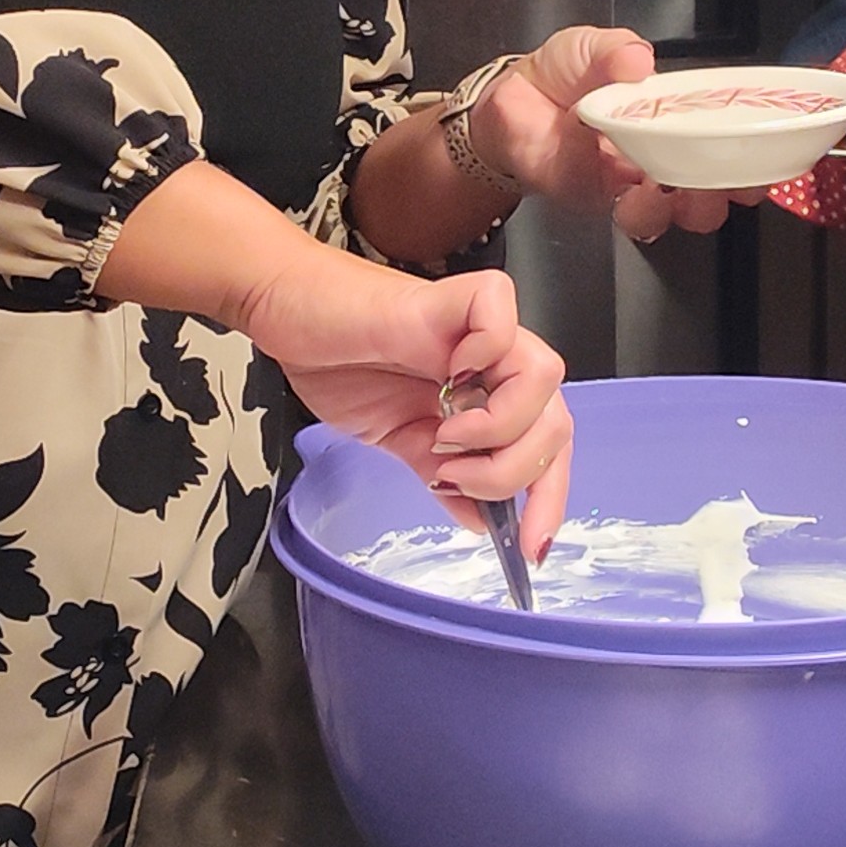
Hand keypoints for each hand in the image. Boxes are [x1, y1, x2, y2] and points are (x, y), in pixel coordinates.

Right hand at [235, 244, 571, 555]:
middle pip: (556, 422)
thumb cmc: (339, 362)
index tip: (529, 548)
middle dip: (512, 472)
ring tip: (445, 435)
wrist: (290, 316)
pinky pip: (501, 315)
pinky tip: (451, 371)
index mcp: (489, 395)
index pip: (546, 450)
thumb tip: (480, 521)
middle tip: (454, 477)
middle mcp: (494, 363)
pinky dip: (487, 349)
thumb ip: (441, 476)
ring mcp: (477, 331)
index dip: (547, 500)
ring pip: (544, 376)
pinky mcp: (451, 299)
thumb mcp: (398, 440)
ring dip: (499, 424)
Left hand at [472, 24, 744, 242]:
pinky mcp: (606, 201)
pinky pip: (637, 218)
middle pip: (716, 182)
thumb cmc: (560, 73)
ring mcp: (638, 181)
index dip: (752, 148)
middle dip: (733, 188)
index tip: (767, 153)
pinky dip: (646, 212)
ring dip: (693, 206)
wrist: (510, 103)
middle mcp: (665, 152)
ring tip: (683, 190)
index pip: (725, 134)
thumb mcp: (588, 47)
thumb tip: (639, 60)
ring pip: (682, 209)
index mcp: (673, 113)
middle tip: (731, 183)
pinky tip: (638, 197)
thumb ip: (613, 50)